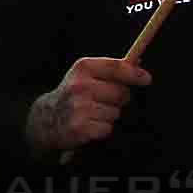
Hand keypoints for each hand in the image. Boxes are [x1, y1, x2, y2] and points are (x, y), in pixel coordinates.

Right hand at [29, 54, 144, 155]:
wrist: (45, 118)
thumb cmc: (72, 95)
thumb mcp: (85, 75)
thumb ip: (111, 70)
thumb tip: (138, 63)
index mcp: (82, 68)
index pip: (115, 68)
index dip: (133, 73)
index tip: (146, 78)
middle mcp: (80, 86)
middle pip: (121, 93)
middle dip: (119, 99)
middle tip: (103, 100)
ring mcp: (79, 107)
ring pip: (116, 113)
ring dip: (109, 115)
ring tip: (92, 113)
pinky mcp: (80, 128)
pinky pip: (108, 128)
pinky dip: (102, 129)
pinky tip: (89, 125)